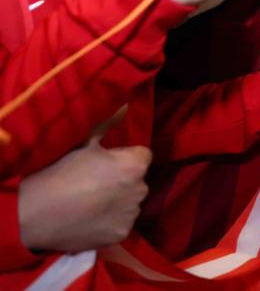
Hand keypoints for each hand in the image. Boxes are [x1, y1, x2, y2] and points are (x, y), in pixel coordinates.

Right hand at [18, 112, 151, 251]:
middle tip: (96, 184)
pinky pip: (121, 224)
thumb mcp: (85, 143)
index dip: (124, 158)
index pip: (143, 156)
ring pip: (130, 204)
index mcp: (135, 165)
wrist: (35, 213)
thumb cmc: (61, 172)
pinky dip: (110, 222)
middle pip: (138, 181)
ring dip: (118, 202)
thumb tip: (124, 106)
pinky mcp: (121, 235)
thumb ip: (109, 124)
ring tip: (91, 204)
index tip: (106, 163)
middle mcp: (141, 189)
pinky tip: (90, 220)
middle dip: (123, 181)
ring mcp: (131, 215)